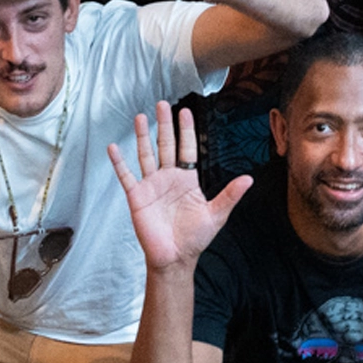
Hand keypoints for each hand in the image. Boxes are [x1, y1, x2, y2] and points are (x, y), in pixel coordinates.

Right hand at [108, 102, 248, 272]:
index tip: (185, 111)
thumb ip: (230, 195)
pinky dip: (119, 162)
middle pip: (165, 145)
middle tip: (162, 104)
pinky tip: (113, 147)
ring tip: (140, 117)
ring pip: (146, 155)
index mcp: (187, 180)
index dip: (186, 130)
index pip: (186, 148)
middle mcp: (168, 178)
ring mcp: (152, 186)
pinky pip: (126, 176)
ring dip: (143, 136)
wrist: (174, 259)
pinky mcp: (137, 197)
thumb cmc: (195, 238)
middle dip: (164, 125)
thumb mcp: (216, 214)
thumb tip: (249, 179)